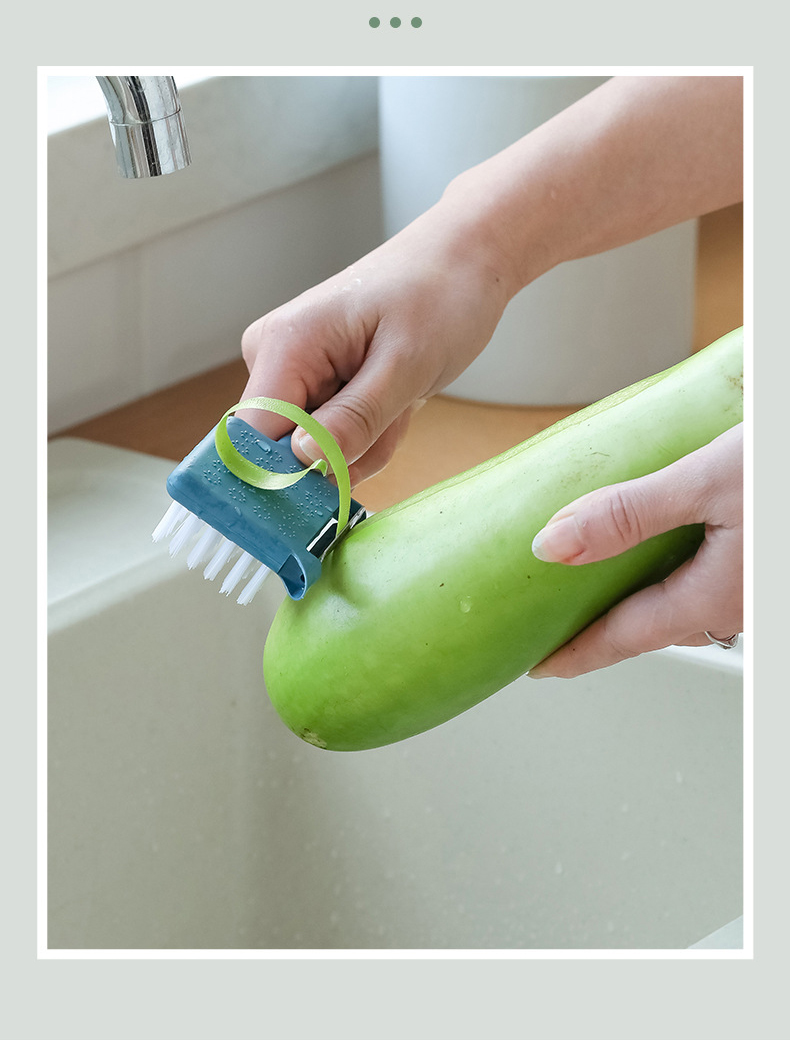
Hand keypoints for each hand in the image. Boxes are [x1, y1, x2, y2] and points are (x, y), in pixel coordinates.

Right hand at [238, 201, 513, 486]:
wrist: (464, 262)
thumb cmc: (440, 294)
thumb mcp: (406, 364)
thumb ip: (355, 418)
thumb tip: (303, 460)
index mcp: (284, 345)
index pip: (253, 438)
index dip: (286, 476)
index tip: (333, 492)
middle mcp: (275, 359)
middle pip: (286, 452)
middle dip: (345, 455)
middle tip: (393, 419)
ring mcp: (294, 374)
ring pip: (316, 452)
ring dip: (367, 443)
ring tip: (401, 404)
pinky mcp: (316, 386)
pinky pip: (335, 439)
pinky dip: (372, 435)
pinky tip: (396, 405)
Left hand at [528, 423, 742, 677]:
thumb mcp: (708, 480)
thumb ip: (629, 513)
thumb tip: (553, 544)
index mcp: (716, 597)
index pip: (625, 637)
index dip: (576, 653)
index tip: (539, 666)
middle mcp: (740, 605)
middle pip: (654, 625)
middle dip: (607, 630)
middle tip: (563, 628)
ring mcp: (758, 588)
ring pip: (686, 604)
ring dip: (644, 602)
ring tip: (604, 587)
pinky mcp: (765, 564)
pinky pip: (712, 582)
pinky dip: (675, 574)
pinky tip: (668, 547)